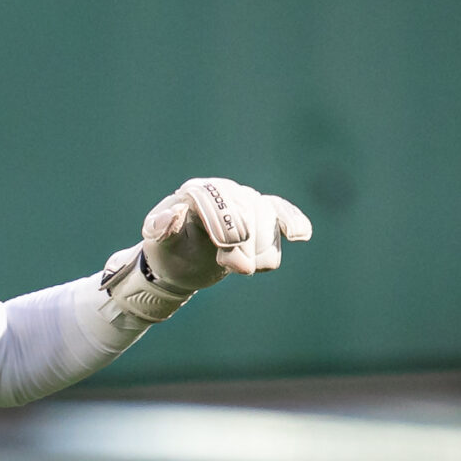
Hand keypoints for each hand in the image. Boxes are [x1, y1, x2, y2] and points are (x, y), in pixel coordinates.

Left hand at [138, 177, 309, 291]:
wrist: (181, 265)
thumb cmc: (169, 253)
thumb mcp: (159, 245)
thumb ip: (162, 228)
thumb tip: (174, 212)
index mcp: (195, 192)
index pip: (216, 200)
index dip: (224, 226)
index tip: (227, 255)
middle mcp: (223, 191)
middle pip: (246, 208)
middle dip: (243, 243)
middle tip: (235, 269)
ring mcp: (243, 201)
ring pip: (266, 215)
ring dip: (261, 246)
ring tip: (244, 269)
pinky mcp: (260, 215)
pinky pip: (280, 212)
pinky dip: (291, 221)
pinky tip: (301, 234)